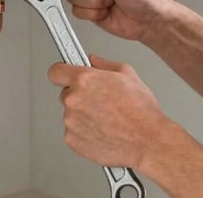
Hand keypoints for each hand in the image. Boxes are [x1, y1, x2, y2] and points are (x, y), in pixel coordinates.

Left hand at [47, 55, 167, 168]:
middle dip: (79, 95)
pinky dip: (84, 131)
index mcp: (84, 80)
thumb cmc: (140, 110)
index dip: (62, 72)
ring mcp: (71, 122)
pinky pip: (73, 132)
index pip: (56, 71)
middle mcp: (73, 100)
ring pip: (71, 114)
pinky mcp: (72, 140)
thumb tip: (93, 60)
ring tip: (106, 118)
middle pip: (66, 93)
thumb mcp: (127, 73)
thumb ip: (103, 63)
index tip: (66, 75)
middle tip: (100, 100)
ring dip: (83, 114)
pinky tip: (103, 130)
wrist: (147, 140)